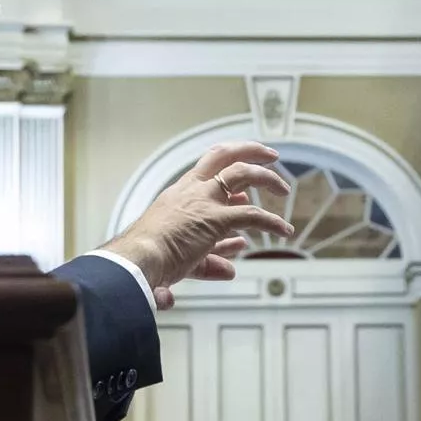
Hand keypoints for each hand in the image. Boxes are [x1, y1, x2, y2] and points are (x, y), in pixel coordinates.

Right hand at [101, 142, 294, 309]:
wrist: (136, 261)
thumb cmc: (147, 261)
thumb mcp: (181, 258)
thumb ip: (208, 263)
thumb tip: (230, 270)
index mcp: (177, 195)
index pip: (206, 176)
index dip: (227, 180)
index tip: (244, 196)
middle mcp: (191, 191)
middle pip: (222, 155)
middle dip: (249, 150)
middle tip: (270, 155)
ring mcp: (205, 201)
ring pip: (242, 173)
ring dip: (267, 177)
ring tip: (284, 188)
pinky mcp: (217, 219)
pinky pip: (254, 215)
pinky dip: (273, 222)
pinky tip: (284, 230)